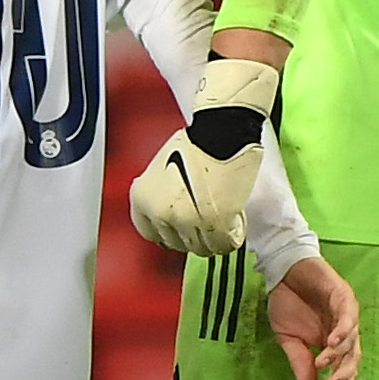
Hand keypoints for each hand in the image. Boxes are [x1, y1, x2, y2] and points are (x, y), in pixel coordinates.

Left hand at [128, 55, 283, 255]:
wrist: (222, 131)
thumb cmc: (197, 141)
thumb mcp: (162, 168)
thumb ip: (162, 195)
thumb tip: (172, 214)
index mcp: (142, 199)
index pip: (150, 233)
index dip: (169, 231)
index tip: (179, 229)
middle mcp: (160, 214)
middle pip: (177, 243)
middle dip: (193, 234)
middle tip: (207, 221)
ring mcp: (187, 221)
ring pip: (201, 248)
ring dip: (214, 238)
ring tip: (224, 219)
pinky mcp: (216, 224)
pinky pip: (225, 245)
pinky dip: (233, 236)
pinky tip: (236, 220)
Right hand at [263, 254, 360, 379]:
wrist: (282, 271)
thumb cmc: (286, 301)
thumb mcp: (288, 338)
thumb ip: (299, 360)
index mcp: (332, 342)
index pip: (344, 366)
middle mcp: (344, 330)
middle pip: (352, 356)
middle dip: (344, 374)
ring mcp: (346, 313)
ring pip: (352, 340)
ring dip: (339, 354)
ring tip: (324, 363)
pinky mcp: (344, 297)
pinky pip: (347, 318)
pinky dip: (342, 331)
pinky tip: (331, 342)